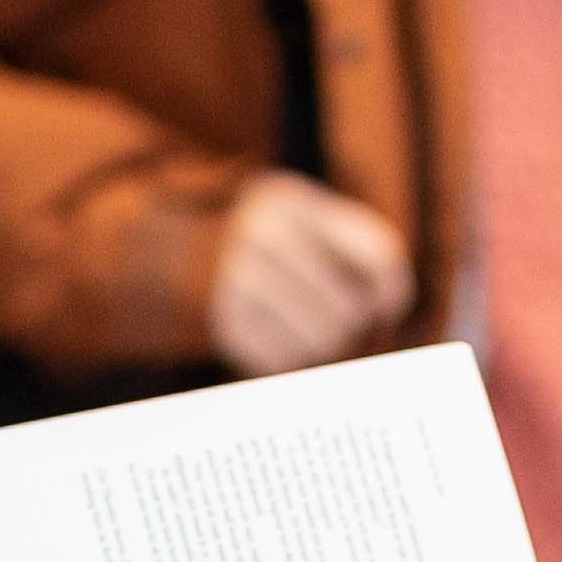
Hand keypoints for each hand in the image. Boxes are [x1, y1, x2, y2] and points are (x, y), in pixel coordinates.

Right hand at [204, 172, 414, 376]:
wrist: (168, 260)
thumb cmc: (259, 246)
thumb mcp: (298, 220)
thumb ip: (350, 246)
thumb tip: (390, 304)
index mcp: (290, 202)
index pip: (376, 254)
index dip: (392, 289)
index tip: (387, 306)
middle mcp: (262, 234)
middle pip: (351, 307)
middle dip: (350, 324)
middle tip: (335, 321)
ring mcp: (238, 279)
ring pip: (322, 339)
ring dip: (320, 345)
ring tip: (301, 329)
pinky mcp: (224, 322)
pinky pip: (285, 359)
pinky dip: (287, 358)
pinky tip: (274, 338)